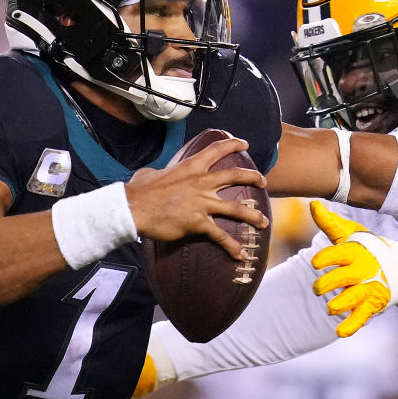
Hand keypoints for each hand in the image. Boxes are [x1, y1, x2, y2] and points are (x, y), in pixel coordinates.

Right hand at [126, 137, 268, 260]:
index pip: (216, 150)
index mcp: (190, 167)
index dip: (232, 144)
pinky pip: (220, 236)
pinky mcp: (198, 222)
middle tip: (263, 181)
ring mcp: (201, 203)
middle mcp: (201, 183)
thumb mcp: (151, 173)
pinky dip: (232, 246)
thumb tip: (154, 174)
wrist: (133, 208)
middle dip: (253, 177)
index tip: (244, 143)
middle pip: (235, 175)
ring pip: (236, 208)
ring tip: (264, 222)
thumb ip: (160, 172)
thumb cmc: (139, 191)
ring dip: (253, 215)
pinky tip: (241, 255)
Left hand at [309, 201, 397, 336]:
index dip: (327, 258)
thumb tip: (313, 204)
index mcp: (355, 252)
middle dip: (329, 284)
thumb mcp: (351, 235)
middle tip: (317, 289)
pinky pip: (361, 318)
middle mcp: (362, 270)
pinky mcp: (372, 305)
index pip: (340, 253)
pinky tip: (340, 332)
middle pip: (344, 278)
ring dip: (341, 304)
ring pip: (353, 299)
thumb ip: (331, 223)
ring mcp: (368, 289)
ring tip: (331, 308)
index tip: (315, 263)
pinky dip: (352, 326)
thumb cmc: (368, 249)